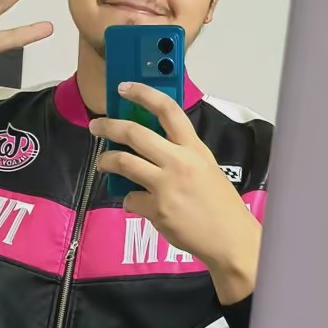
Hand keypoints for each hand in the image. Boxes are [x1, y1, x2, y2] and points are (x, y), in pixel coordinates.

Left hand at [89, 82, 261, 303]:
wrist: (231, 239)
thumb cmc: (219, 202)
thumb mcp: (205, 166)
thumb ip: (180, 152)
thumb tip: (149, 141)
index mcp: (194, 147)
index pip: (168, 109)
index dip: (143, 93)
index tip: (124, 87)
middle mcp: (179, 161)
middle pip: (135, 133)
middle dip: (109, 126)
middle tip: (96, 126)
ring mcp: (166, 185)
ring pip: (123, 162)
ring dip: (107, 161)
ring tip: (103, 163)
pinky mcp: (157, 209)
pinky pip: (129, 198)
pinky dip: (128, 200)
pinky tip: (135, 203)